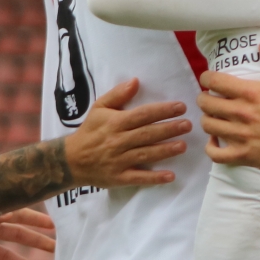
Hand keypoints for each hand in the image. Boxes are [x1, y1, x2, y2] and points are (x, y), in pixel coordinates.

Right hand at [65, 78, 191, 187]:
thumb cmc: (90, 131)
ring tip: (183, 146)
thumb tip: (135, 81)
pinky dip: (154, 178)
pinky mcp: (119, 177)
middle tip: (188, 125)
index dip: (162, 110)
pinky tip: (170, 176)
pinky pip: (138, 178)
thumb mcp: (99, 108)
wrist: (71, 160)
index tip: (181, 107)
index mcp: (115, 123)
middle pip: (147, 134)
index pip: (142, 115)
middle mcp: (118, 141)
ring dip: (165, 151)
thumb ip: (118, 94)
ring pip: (145, 155)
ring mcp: (119, 160)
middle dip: (169, 129)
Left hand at [198, 45, 259, 172]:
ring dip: (207, 119)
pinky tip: (215, 140)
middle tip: (209, 98)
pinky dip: (211, 147)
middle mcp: (242, 113)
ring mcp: (241, 135)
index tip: (208, 79)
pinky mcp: (244, 154)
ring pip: (208, 125)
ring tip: (213, 117)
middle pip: (206, 103)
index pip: (215, 81)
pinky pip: (216, 154)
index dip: (206, 78)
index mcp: (252, 93)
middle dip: (204, 98)